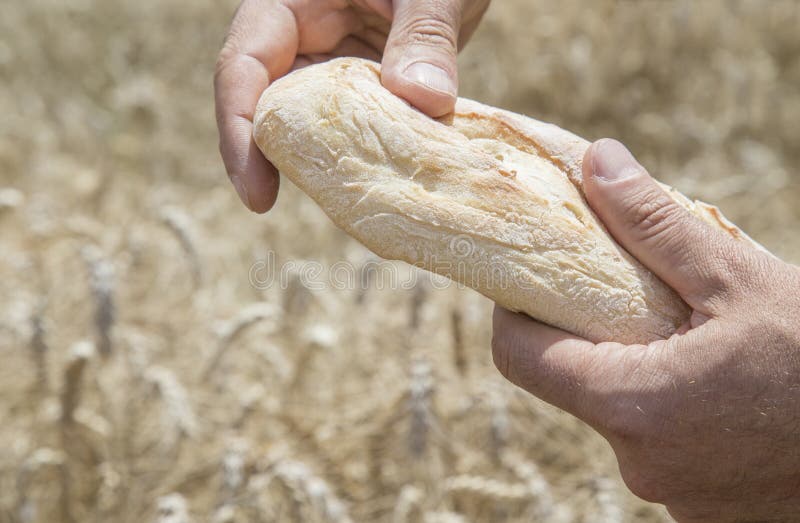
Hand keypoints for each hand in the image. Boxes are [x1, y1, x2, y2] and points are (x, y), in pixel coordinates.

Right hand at [215, 0, 489, 211]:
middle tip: (275, 207)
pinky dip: (360, 155)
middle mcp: (300, 35)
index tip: (256, 193)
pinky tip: (378, 185)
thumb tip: (424, 101)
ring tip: (339, 203)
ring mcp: (330, 62)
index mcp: (290, 0)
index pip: (243, 64)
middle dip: (268, 157)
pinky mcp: (362, 85)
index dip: (238, 129)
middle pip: (264, 103)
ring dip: (319, 162)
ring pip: (306, 122)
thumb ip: (425, 34)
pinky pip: (349, 126)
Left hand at [491, 139, 799, 521]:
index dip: (518, 310)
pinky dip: (672, 408)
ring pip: (619, 411)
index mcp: (629, 404)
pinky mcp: (699, 507)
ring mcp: (669, 491)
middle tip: (634, 293)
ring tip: (691, 336)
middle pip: (571, 381)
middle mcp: (636, 460)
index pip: (517, 355)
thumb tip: (595, 163)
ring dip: (638, 369)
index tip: (542, 278)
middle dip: (592, 331)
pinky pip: (660, 443)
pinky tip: (716, 384)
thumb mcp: (740, 281)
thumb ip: (655, 225)